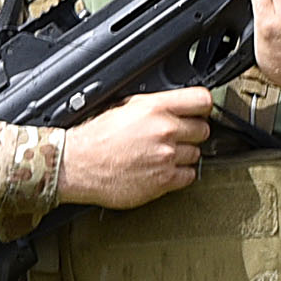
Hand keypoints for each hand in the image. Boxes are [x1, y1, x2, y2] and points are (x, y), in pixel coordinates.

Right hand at [54, 90, 210, 211]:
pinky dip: (180, 174)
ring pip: (196, 154)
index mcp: (154, 108)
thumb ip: (153, 106)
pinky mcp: (164, 180)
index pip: (201, 100)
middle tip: (176, 136)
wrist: (77, 166)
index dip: (202, 107)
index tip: (198, 112)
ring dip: (184, 154)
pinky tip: (164, 169)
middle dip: (191, 133)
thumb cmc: (94, 139)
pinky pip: (189, 176)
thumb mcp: (122, 107)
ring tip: (163, 155)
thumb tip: (171, 106)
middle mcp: (164, 131)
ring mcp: (166, 157)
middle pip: (203, 129)